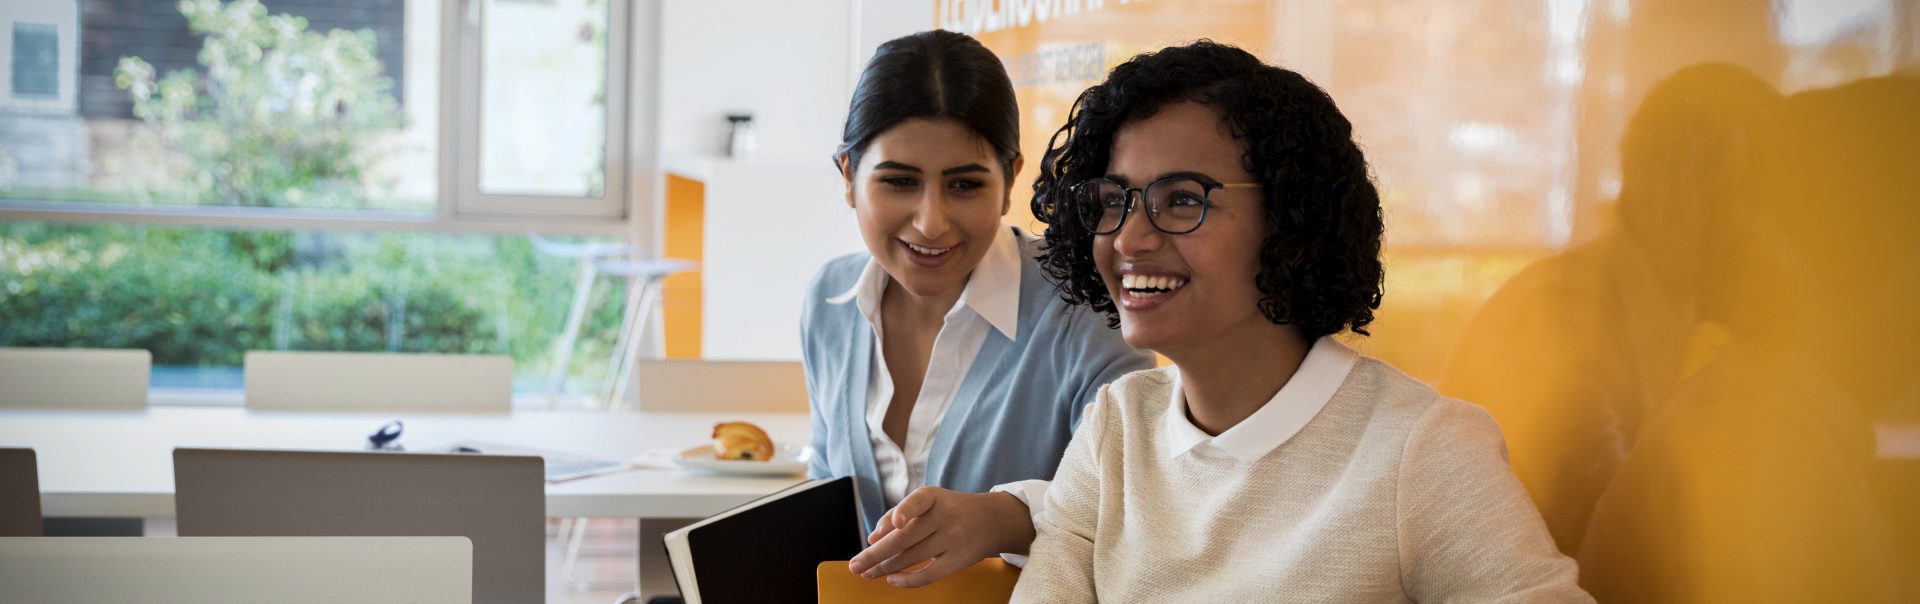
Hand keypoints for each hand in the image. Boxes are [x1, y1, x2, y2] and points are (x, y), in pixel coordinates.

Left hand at [845, 486, 1035, 586]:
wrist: (992, 520)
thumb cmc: (950, 510)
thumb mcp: (929, 501)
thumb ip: (898, 513)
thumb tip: (872, 538)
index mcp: (934, 496)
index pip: (918, 501)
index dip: (905, 511)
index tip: (895, 523)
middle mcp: (945, 516)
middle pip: (905, 538)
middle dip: (875, 554)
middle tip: (855, 565)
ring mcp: (953, 539)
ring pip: (912, 557)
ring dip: (884, 568)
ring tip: (867, 573)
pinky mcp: (959, 560)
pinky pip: (929, 574)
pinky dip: (907, 579)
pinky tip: (892, 579)